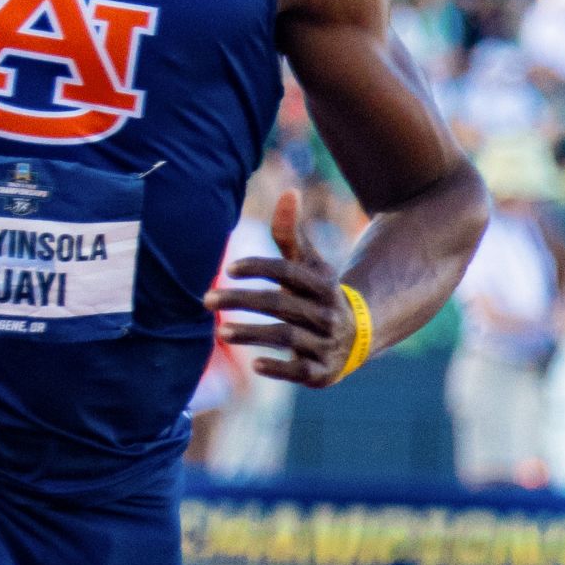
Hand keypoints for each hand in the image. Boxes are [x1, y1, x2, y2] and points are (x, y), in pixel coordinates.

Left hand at [212, 189, 363, 387]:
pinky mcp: (323, 372)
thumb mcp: (310, 265)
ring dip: (253, 333)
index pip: (289, 272)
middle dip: (242, 300)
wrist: (358, 334)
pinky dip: (279, 368)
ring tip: (220, 331)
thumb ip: (291, 234)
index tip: (231, 268)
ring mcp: (326, 344)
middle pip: (281, 304)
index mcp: (323, 284)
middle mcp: (327, 314)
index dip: (260, 267)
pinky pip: (301, 371)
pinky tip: (254, 365)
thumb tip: (288, 192)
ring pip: (287, 337)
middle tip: (206, 299)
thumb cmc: (319, 294)